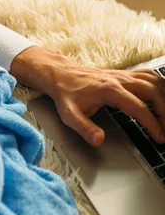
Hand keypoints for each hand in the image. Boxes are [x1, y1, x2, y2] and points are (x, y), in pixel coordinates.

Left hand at [11, 46, 164, 146]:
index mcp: (108, 90)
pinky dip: (159, 85)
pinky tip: (161, 96)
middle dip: (164, 111)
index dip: (152, 124)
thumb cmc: (65, 94)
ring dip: (164, 97)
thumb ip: (85, 128)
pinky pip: (149, 75)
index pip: (138, 108)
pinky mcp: (123, 74)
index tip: (159, 136)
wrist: (60, 75)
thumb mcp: (69, 115)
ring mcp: (123, 75)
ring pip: (154, 81)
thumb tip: (99, 140)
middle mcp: (119, 80)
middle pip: (153, 91)